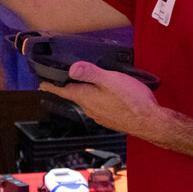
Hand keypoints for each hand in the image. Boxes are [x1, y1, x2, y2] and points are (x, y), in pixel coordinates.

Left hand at [40, 61, 162, 137]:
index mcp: (87, 98)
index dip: (52, 86)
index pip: (64, 91)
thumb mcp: (110, 80)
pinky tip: (108, 94)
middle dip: (71, 86)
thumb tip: (71, 68)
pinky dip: (98, 98)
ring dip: (86, 91)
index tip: (42, 84)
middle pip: (76, 95)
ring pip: (88, 101)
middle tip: (68, 76)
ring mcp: (101, 115)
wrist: (150, 122)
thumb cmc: (132, 100)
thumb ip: (90, 73)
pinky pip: (99, 106)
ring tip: (90, 82)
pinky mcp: (111, 119)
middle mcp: (90, 108)